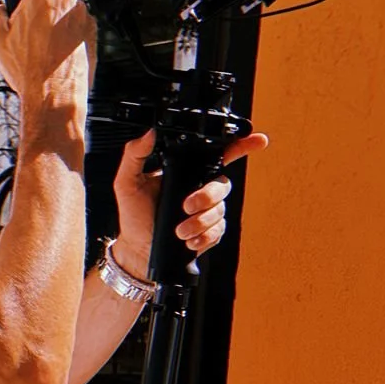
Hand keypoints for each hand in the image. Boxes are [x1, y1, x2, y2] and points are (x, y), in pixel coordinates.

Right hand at [0, 0, 96, 145]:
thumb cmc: (28, 70)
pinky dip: (74, 34)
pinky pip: (81, 26)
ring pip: (70, 10)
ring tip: (49, 45)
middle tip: (36, 27)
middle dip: (48, 5)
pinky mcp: (93, 32)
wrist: (53, 94)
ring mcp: (82, 16)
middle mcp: (65, 0)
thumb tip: (2, 9)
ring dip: (62, 20)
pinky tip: (61, 51)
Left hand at [111, 126, 268, 276]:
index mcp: (187, 172)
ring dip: (200, 222)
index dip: (242, 146)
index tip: (258, 140)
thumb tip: (148, 133)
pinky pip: (218, 230)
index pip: (219, 154)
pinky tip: (189, 240)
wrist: (138, 250)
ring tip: (179, 230)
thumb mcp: (127, 182)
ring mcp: (207, 212)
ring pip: (220, 210)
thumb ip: (134, 155)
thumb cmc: (134, 215)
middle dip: (206, 197)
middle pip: (222, 185)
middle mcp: (201, 189)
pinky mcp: (211, 232)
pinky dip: (204, 236)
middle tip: (185, 207)